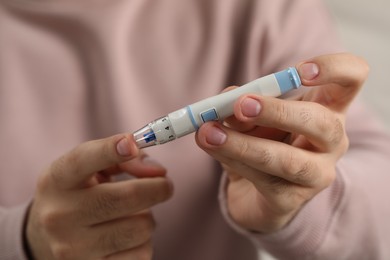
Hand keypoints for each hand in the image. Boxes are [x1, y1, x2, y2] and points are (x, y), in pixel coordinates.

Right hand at [26, 134, 172, 258]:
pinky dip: (143, 242)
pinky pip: (141, 253)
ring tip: (134, 215)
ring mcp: (73, 248)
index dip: (109, 150)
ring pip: (141, 228)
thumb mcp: (89, 168)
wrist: (47, 238)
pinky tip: (127, 237)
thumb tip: (158, 172)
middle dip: (159, 188)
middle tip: (165, 185)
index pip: (82, 161)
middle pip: (127, 197)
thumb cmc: (79, 193)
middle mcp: (60, 215)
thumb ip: (123, 157)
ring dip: (148, 218)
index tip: (131, 144)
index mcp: (57, 180)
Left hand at [196, 53, 368, 232]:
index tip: (299, 72)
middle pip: (322, 123)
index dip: (334, 69)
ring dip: (244, 144)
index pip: (351, 79)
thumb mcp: (252, 117)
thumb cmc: (261, 142)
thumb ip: (241, 105)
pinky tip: (213, 148)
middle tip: (242, 105)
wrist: (256, 192)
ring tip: (210, 133)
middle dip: (278, 112)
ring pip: (288, 159)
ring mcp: (317, 174)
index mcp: (327, 108)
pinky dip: (233, 160)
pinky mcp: (292, 199)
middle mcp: (331, 141)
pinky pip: (263, 179)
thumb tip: (226, 101)